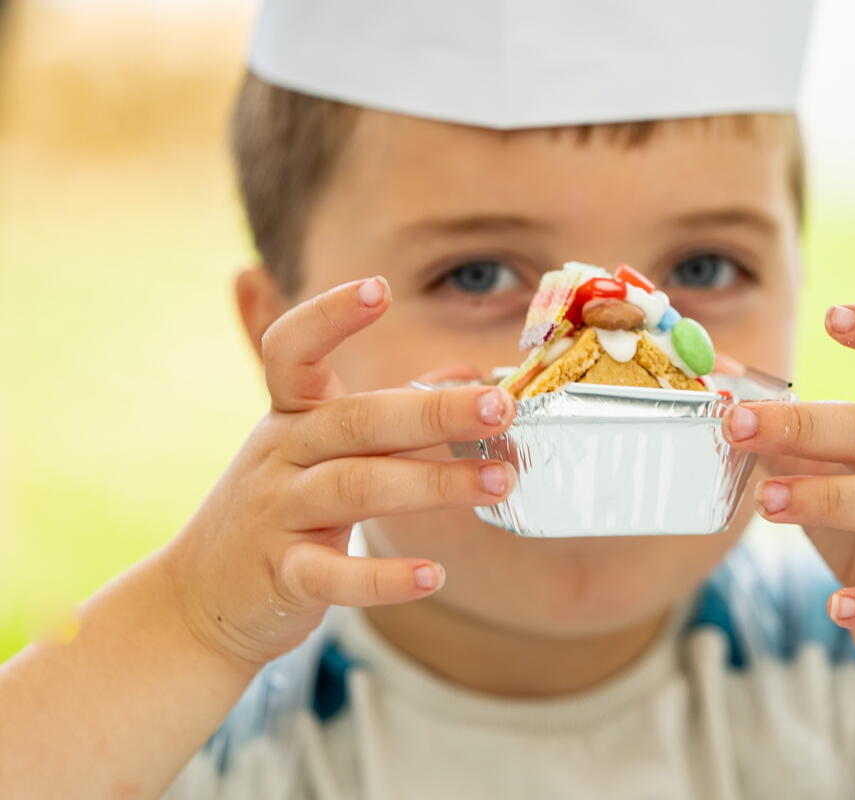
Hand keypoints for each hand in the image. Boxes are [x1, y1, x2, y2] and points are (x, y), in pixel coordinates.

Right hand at [160, 277, 516, 670]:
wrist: (198, 601)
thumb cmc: (279, 509)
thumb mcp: (320, 449)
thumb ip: (390, 410)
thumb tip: (463, 374)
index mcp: (290, 416)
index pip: (293, 351)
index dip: (329, 316)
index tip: (379, 287)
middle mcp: (279, 455)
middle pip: (355, 421)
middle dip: (432, 412)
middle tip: (500, 407)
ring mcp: (277, 514)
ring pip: (355, 488)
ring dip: (433, 483)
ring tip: (500, 481)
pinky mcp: (282, 575)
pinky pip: (333, 575)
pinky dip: (384, 577)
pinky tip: (434, 575)